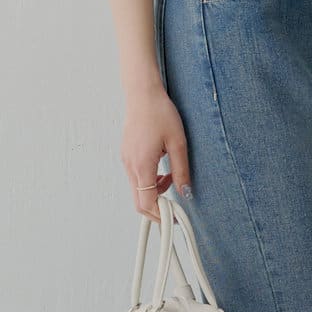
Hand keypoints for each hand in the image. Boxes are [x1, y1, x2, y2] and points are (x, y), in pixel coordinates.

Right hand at [123, 87, 191, 217]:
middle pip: (139, 201)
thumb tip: (185, 192)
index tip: (174, 217)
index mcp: (142, 165)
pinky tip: (162, 170)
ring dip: (155, 193)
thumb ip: (181, 170)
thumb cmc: (160, 113)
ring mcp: (126, 161)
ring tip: (172, 179)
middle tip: (175, 208)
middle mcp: (130, 166)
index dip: (160, 214)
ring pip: (138, 190)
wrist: (143, 94)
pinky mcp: (127, 156)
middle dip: (157, 209)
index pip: (147, 203)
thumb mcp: (178, 142)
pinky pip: (136, 178)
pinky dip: (149, 182)